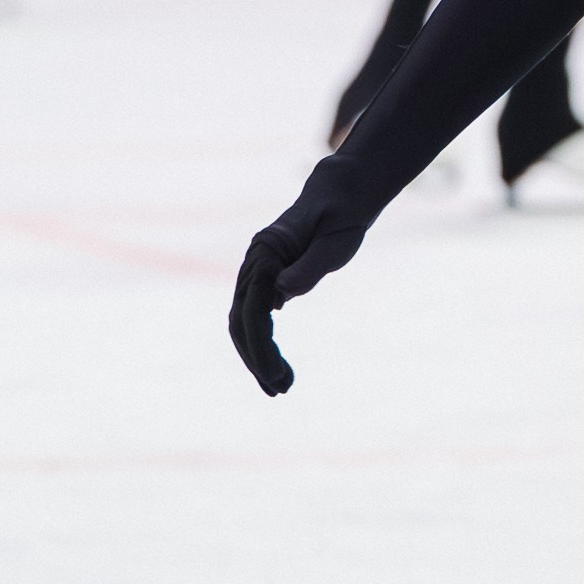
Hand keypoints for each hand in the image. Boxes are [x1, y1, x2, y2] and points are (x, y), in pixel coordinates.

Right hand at [227, 211, 367, 395]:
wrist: (342, 193)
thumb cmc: (343, 214)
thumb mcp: (336, 241)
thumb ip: (310, 265)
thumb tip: (281, 293)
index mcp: (266, 251)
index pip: (252, 310)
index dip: (260, 348)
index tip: (277, 376)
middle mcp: (254, 262)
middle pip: (240, 321)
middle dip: (256, 360)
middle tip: (280, 391)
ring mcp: (257, 269)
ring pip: (244, 321)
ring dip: (257, 355)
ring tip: (280, 386)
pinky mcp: (266, 276)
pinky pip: (255, 314)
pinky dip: (261, 341)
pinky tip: (274, 364)